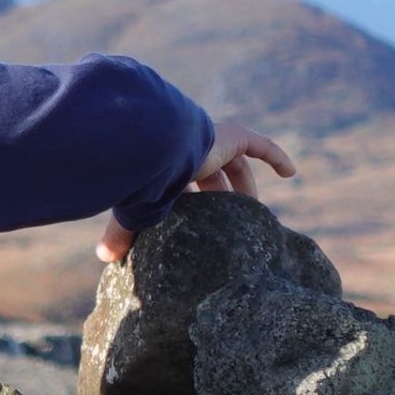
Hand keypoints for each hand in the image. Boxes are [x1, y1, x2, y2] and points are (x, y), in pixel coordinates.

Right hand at [96, 119, 297, 263]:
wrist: (150, 144)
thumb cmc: (138, 176)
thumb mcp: (133, 209)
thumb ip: (122, 231)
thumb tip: (104, 258)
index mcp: (166, 166)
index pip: (182, 184)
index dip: (193, 202)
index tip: (202, 222)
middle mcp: (189, 151)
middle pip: (212, 176)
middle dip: (223, 197)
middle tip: (233, 222)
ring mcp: (211, 142)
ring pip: (236, 164)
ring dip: (246, 186)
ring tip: (258, 213)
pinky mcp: (229, 136)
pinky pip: (259, 145)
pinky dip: (275, 156)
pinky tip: (291, 173)